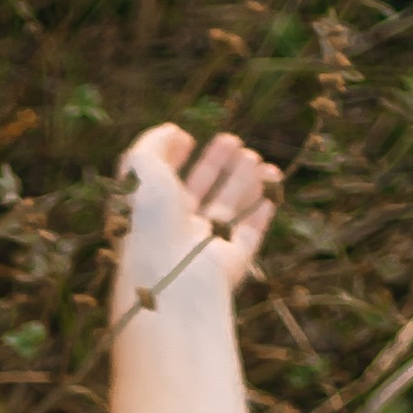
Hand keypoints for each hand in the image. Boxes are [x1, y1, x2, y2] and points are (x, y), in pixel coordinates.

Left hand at [109, 121, 282, 342]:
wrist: (174, 282)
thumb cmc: (150, 224)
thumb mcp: (141, 171)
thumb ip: (152, 144)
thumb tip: (175, 131)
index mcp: (147, 215)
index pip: (161, 183)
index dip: (172, 158)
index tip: (187, 137)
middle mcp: (174, 234)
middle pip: (197, 194)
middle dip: (215, 165)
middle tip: (233, 140)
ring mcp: (203, 251)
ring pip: (226, 211)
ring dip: (242, 182)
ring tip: (255, 157)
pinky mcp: (231, 264)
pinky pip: (250, 233)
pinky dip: (262, 207)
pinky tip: (271, 183)